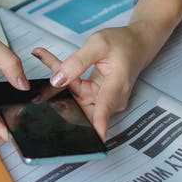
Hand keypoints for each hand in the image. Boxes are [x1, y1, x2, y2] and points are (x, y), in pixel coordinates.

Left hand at [32, 25, 154, 140]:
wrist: (136, 45)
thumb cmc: (123, 44)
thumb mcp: (98, 44)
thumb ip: (77, 62)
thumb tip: (58, 79)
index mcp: (117, 85)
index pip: (104, 108)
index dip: (97, 123)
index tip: (92, 138)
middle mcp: (111, 98)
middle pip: (79, 103)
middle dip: (58, 90)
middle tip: (44, 74)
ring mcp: (103, 100)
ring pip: (74, 97)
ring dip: (59, 80)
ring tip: (46, 57)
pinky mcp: (96, 98)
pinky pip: (75, 92)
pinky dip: (65, 78)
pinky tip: (52, 62)